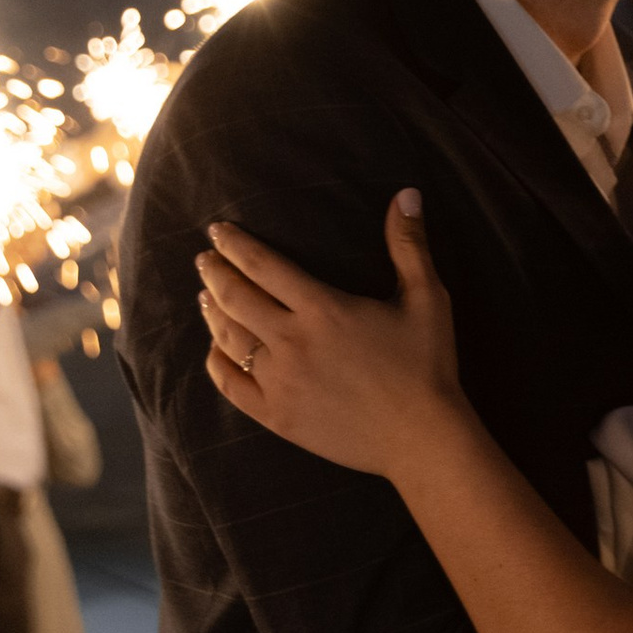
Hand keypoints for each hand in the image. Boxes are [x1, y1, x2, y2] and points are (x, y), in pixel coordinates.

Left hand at [200, 192, 460, 473]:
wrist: (422, 439)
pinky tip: (214, 349)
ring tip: (205, 296)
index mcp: (323, 309)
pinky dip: (216, 362)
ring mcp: (280, 382)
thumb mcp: (427, 299)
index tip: (217, 231)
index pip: (263, 266)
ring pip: (229, 338)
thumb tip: (407, 193)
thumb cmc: (428, 366)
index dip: (235, 245)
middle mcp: (292, 342)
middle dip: (215, 273)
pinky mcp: (277, 416)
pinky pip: (231, 385)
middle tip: (204, 259)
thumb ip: (409, 245)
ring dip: (212, 312)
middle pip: (236, 297)